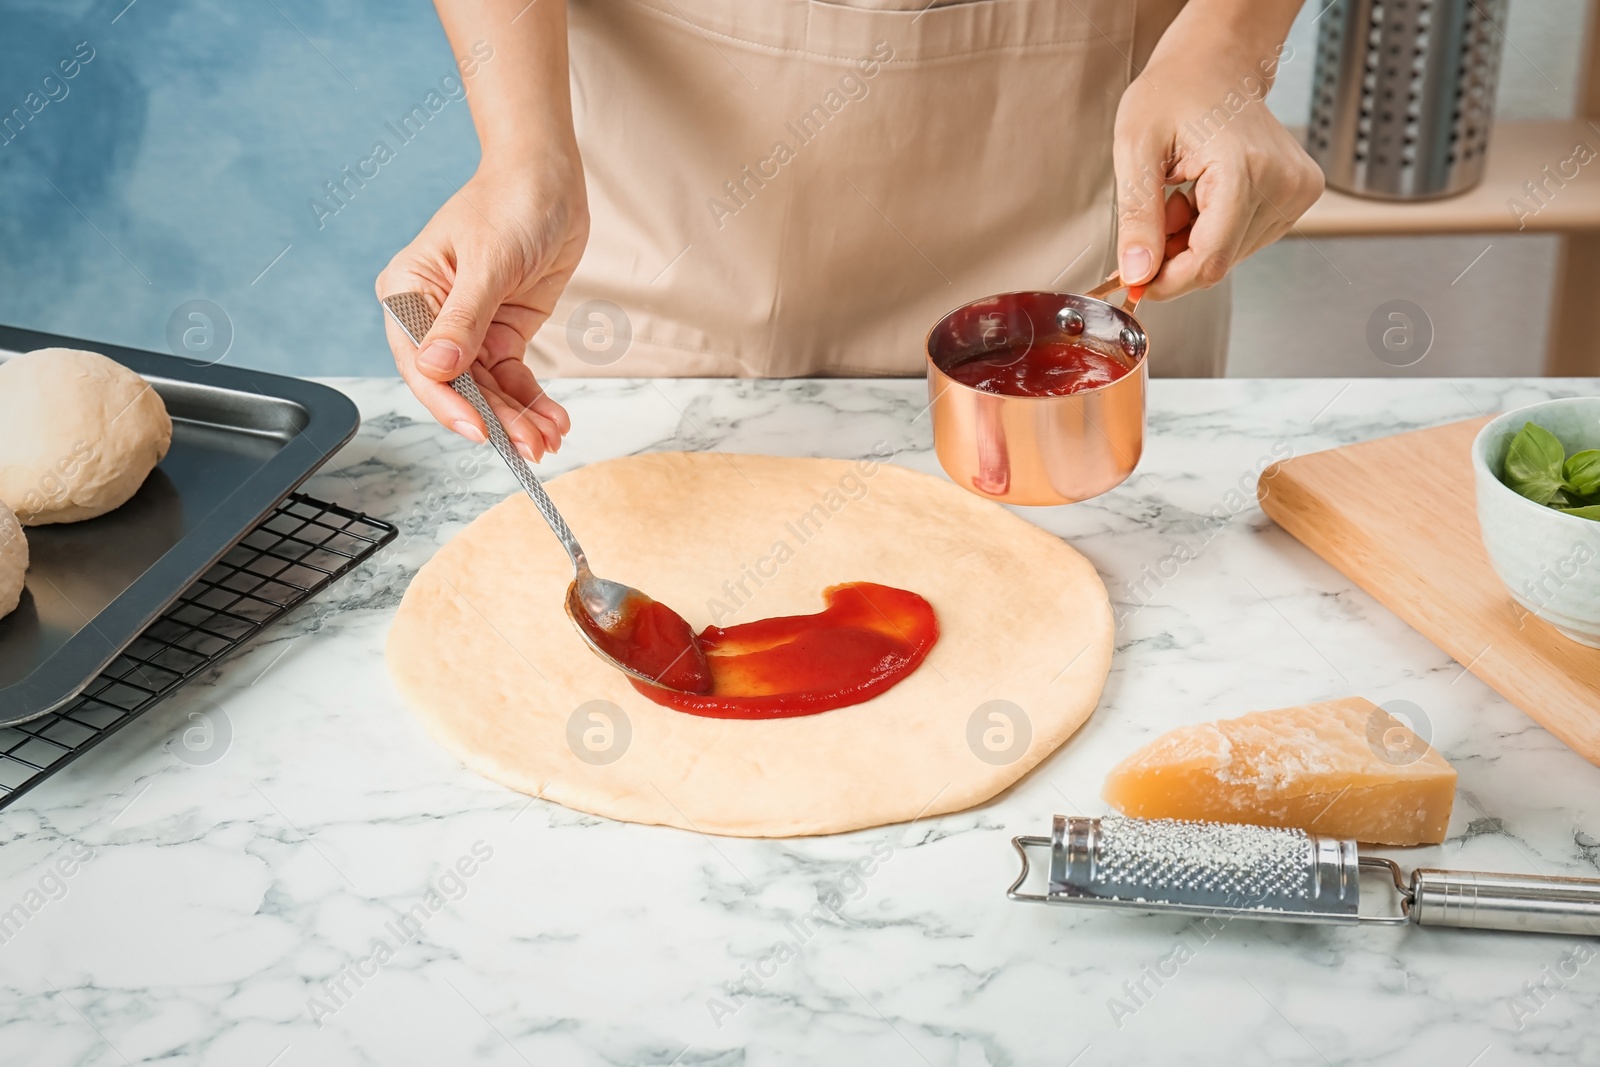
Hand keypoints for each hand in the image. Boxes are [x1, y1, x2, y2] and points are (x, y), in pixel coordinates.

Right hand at [377, 159, 586, 459]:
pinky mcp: (502, 331)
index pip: (420, 362)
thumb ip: (464, 319)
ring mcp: (469, 327)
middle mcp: (433, 316)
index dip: (448, 402)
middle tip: (528, 448)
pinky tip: (552, 419)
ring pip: (487, 389)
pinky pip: (511, 377)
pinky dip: (531, 400)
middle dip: (494, 418)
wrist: (550, 179)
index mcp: (409, 292)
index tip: (479, 431)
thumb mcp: (488, 260)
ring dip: (516, 417)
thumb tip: (437, 368)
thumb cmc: (509, 201)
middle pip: (457, 384)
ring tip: (547, 440)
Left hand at [1111, 27, 1322, 300]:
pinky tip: (1202, 195)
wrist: (1216, 62)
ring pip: (1230, 255)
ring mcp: (1296, 190)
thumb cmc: (1175, 91)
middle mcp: (1282, 182)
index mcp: (1246, 168)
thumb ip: (1137, 216)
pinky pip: (1244, 239)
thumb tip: (1138, 272)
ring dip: (1193, 242)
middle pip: (1219, 261)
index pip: (1210, 259)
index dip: (1167, 281)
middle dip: (1175, 255)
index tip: (1136, 282)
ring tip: (1180, 195)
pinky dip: (1212, 230)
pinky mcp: (1298, 195)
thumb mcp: (1136, 149)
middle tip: (1154, 215)